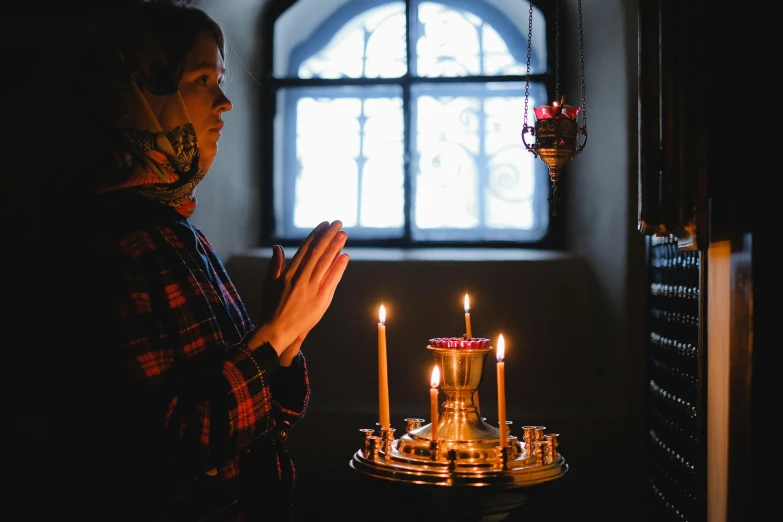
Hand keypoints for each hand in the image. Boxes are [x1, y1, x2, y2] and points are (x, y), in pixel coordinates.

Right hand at [250, 220, 348, 354]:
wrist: (277, 330)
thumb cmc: (271, 307)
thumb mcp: (269, 283)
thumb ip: (275, 264)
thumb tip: (277, 247)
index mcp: (288, 273)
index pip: (305, 249)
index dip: (315, 235)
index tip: (323, 225)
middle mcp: (301, 278)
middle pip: (317, 252)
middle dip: (328, 236)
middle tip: (338, 223)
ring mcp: (311, 289)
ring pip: (325, 263)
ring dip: (335, 247)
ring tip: (343, 234)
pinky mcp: (320, 300)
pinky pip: (332, 280)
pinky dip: (339, 268)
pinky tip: (345, 256)